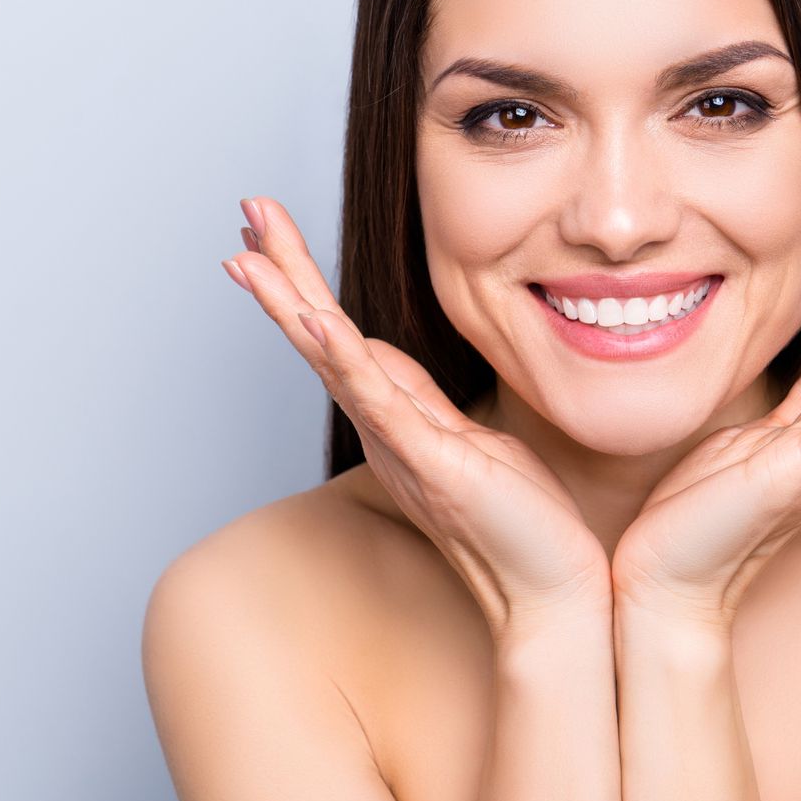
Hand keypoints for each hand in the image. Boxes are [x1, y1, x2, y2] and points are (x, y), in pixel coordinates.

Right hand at [223, 196, 613, 639]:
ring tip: (251, 253)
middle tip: (247, 209)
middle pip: (319, 335)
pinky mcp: (431, 464)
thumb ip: (422, 400)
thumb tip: (383, 355)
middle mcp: (385, 430)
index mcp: (396, 420)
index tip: (268, 233)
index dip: (303, 283)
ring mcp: (401, 446)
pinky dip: (342, 360)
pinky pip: (378, 402)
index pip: (339, 335)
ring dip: (291, 302)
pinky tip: (312, 321)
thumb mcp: (469, 440)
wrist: (552, 591)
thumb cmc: (522, 523)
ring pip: (332, 360)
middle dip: (282, 271)